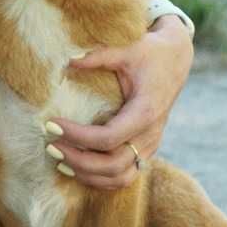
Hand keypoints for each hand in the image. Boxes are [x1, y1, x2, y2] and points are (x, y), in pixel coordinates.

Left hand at [49, 17, 194, 188]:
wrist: (176, 59)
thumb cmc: (149, 53)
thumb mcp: (126, 48)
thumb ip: (98, 55)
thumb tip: (68, 59)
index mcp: (145, 111)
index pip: (108, 138)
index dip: (77, 136)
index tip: (51, 124)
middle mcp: (150, 134)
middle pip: (113, 165)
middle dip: (78, 160)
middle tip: (50, 145)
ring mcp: (150, 145)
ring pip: (120, 177)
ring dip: (88, 174)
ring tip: (59, 159)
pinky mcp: (146, 149)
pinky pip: (125, 175)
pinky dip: (100, 178)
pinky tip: (75, 167)